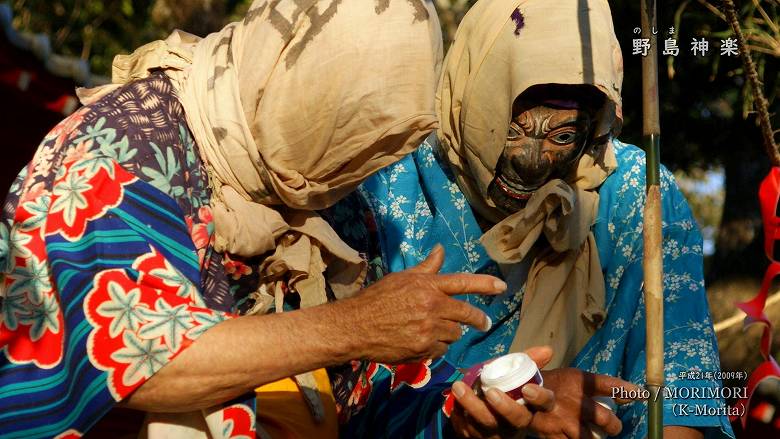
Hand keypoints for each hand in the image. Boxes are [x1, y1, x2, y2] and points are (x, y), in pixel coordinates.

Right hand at [347, 244, 505, 362]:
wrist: (355, 326)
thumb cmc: (377, 299)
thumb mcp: (402, 278)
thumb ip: (426, 267)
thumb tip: (440, 249)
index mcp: (427, 285)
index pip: (463, 282)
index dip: (485, 284)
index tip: (502, 287)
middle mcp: (431, 306)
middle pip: (466, 313)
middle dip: (478, 319)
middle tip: (483, 323)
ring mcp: (428, 329)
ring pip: (455, 333)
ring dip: (449, 332)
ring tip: (432, 329)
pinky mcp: (423, 349)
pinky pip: (442, 350)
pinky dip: (436, 347)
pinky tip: (421, 342)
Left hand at [450, 346, 555, 438]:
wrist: (486, 418)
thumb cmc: (504, 394)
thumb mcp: (515, 379)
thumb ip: (529, 364)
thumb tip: (547, 349)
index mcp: (527, 411)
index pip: (542, 406)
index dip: (537, 400)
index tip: (527, 388)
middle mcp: (514, 426)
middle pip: (512, 420)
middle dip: (502, 406)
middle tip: (489, 390)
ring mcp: (494, 436)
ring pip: (485, 426)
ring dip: (470, 406)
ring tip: (458, 387)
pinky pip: (466, 432)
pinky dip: (458, 416)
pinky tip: (454, 403)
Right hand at [522, 367, 638, 437]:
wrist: (517, 394)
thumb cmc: (553, 385)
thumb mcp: (575, 377)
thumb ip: (604, 385)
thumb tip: (639, 393)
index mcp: (579, 382)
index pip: (610, 385)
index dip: (628, 391)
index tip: (643, 395)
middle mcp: (574, 402)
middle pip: (606, 420)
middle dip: (614, 426)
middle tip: (614, 427)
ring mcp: (564, 421)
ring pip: (593, 438)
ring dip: (597, 438)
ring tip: (597, 435)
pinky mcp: (554, 436)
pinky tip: (580, 437)